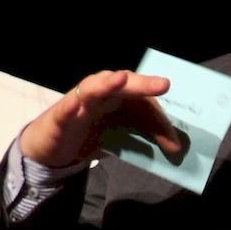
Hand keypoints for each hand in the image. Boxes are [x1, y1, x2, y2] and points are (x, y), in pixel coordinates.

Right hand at [19, 69, 186, 167]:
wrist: (53, 148)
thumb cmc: (90, 134)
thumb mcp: (123, 138)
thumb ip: (146, 138)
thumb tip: (177, 149)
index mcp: (118, 98)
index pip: (141, 100)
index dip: (158, 117)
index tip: (174, 138)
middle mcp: (100, 95)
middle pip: (121, 85)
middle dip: (141, 84)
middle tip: (163, 84)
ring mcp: (79, 104)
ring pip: (92, 88)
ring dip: (107, 83)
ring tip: (121, 79)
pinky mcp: (60, 118)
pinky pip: (65, 110)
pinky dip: (71, 105)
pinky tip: (78, 104)